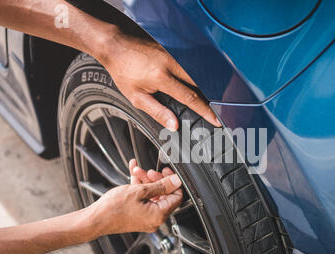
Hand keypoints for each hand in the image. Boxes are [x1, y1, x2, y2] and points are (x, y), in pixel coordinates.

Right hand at [86, 159, 182, 234]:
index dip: (173, 182)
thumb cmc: (113, 208)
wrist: (95, 219)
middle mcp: (155, 219)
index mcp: (159, 215)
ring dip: (146, 181)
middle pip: (164, 195)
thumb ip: (161, 185)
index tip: (166, 172)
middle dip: (157, 180)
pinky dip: (140, 187)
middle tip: (150, 171)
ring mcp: (147, 218)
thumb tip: (176, 181)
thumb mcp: (140, 191)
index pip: (177, 196)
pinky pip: (144, 199)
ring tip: (137, 171)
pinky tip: (134, 174)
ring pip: (153, 195)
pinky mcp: (138, 216)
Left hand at [96, 27, 220, 130]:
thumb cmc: (123, 71)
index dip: (205, 110)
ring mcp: (174, 54)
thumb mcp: (136, 97)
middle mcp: (171, 63)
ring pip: (198, 73)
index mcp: (162, 77)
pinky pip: (191, 65)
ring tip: (212, 101)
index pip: (190, 97)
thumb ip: (157, 112)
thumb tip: (174, 125)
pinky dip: (198, 76)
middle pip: (200, 83)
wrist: (116, 45)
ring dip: (206, 87)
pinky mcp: (174, 49)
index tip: (215, 119)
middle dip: (211, 99)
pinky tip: (200, 85)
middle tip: (218, 112)